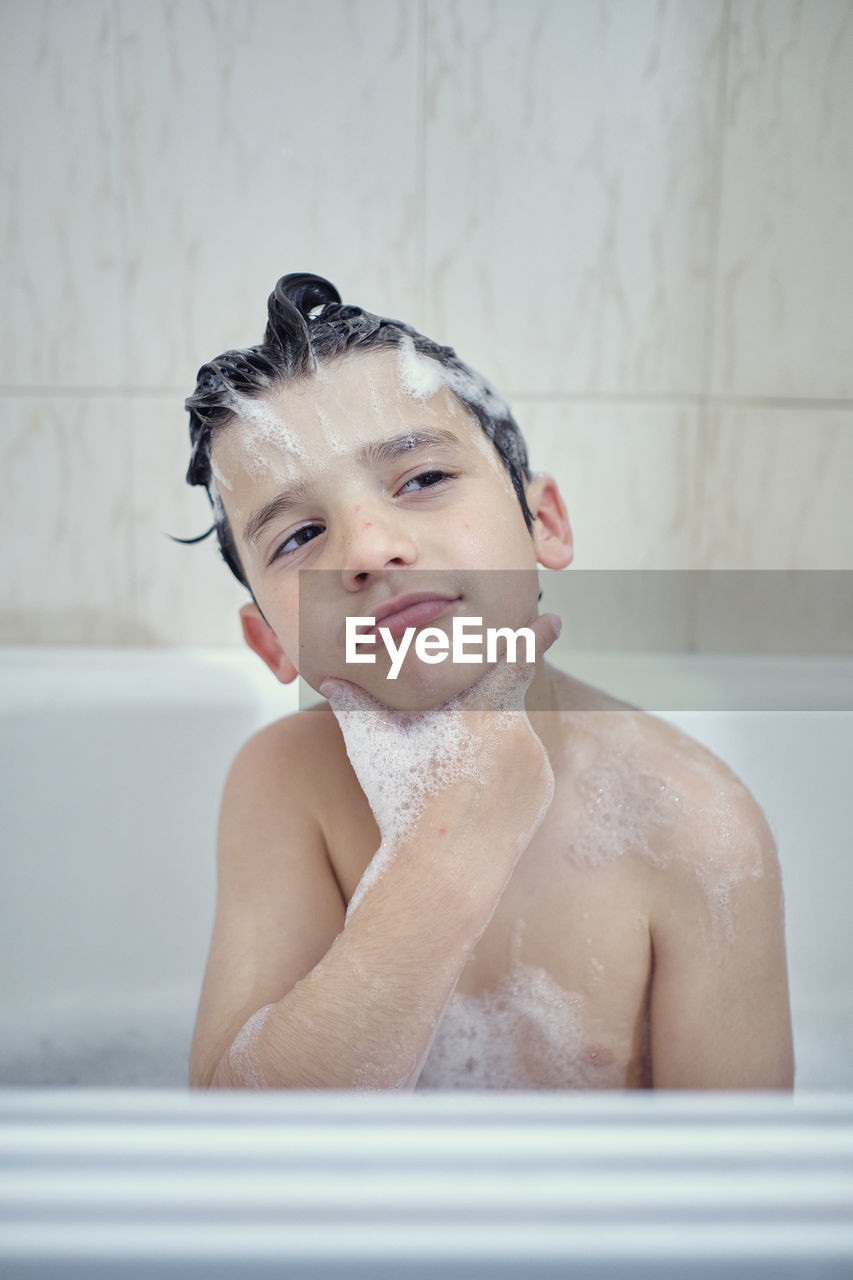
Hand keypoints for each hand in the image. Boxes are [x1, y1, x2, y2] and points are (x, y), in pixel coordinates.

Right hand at [321, 613, 561, 916]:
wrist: (443, 872)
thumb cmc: (404, 804)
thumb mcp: (374, 748)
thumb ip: (355, 705)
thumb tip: (327, 677)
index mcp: (483, 712)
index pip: (516, 657)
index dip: (535, 632)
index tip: (553, 616)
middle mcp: (518, 733)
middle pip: (501, 702)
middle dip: (480, 709)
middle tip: (451, 736)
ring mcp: (536, 763)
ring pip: (510, 734)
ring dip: (487, 741)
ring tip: (452, 777)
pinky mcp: (542, 790)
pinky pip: (523, 766)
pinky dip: (500, 770)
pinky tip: (471, 795)